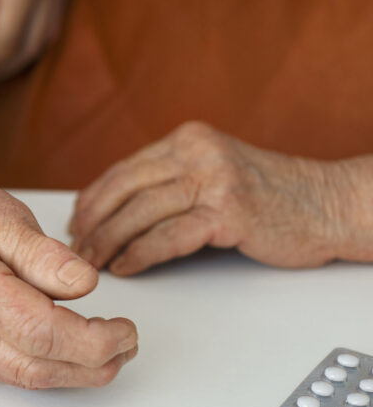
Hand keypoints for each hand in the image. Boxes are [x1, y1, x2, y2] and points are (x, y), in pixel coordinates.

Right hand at [0, 173, 137, 387]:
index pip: (36, 330)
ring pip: (28, 379)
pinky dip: (52, 365)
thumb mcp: (2, 212)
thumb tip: (83, 284)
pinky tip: (70, 343)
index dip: (89, 339)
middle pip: (34, 366)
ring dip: (78, 370)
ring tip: (110, 344)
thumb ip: (43, 251)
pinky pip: (15, 375)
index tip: (124, 328)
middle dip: (93, 362)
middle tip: (126, 339)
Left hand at [69, 121, 354, 275]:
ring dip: (109, 240)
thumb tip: (120, 205)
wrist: (331, 204)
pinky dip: (140, 254)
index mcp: (188, 140)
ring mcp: (213, 181)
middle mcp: (197, 153)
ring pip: (141, 212)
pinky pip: (168, 237)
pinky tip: (126, 266)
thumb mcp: (217, 171)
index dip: (94, 197)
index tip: (75, 220)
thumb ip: (174, 178)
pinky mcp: (228, 213)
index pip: (124, 168)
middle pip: (125, 188)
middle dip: (94, 221)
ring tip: (91, 261)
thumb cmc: (273, 197)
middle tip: (75, 246)